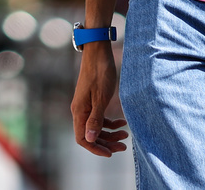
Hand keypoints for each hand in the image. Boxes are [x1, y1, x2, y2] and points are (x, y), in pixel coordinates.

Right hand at [70, 42, 129, 156]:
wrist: (98, 52)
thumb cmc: (100, 73)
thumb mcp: (101, 98)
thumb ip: (95, 119)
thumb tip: (89, 139)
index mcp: (79, 111)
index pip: (82, 139)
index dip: (95, 148)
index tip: (110, 153)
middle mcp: (80, 110)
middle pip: (90, 135)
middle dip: (106, 143)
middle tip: (123, 146)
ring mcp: (86, 105)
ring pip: (96, 127)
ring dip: (110, 134)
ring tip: (126, 134)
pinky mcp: (92, 100)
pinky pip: (99, 118)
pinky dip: (110, 122)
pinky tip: (122, 122)